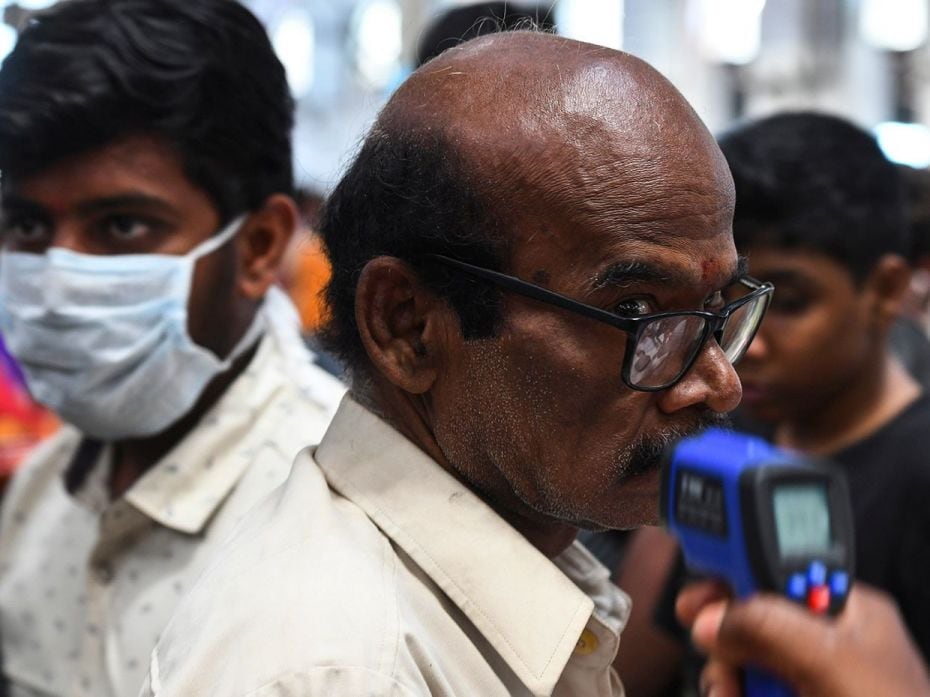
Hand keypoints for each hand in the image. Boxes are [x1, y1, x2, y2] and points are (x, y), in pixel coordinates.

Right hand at [676, 581, 929, 696]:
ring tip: (732, 694)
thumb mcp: (830, 664)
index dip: (735, 577)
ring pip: (743, 659)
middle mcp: (828, 641)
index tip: (699, 594)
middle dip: (727, 640)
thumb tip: (711, 617)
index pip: (779, 571)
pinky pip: (748, 689)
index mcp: (849, 610)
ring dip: (726, 676)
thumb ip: (768, 627)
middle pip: (751, 618)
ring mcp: (811, 680)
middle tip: (717, 656)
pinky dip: (732, 693)